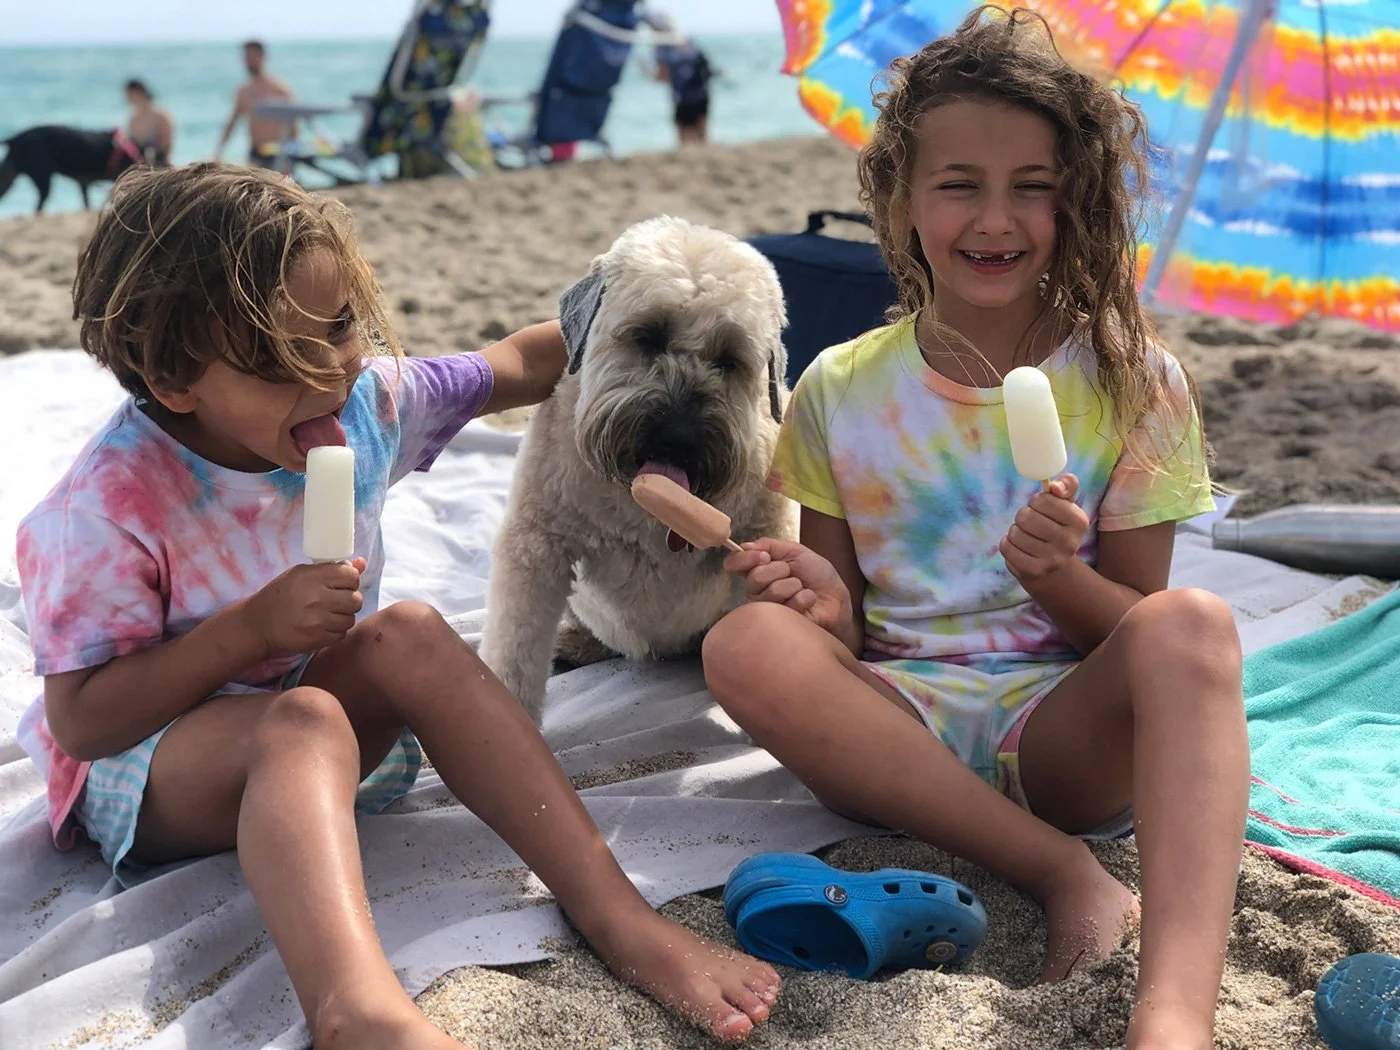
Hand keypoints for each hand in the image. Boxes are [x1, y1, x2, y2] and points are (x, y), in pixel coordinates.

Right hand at [240, 558, 365, 656]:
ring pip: (350, 618)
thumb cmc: (281, 595)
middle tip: (338, 601)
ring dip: (343, 617)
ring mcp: (317, 620)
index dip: (351, 580)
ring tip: (328, 614)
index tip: (342, 584)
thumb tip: (362, 563)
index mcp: (312, 577)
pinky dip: (335, 631)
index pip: (351, 575)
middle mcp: (316, 598)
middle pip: (355, 599)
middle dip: (350, 600)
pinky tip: (322, 626)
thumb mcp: (302, 574)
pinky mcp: (317, 639)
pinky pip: (341, 634)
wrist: (258, 624)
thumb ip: (333, 569)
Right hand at [723, 537, 850, 636]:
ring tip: (802, 588)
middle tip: (792, 573)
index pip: (734, 564)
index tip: (763, 556)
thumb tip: (744, 546)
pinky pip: (788, 604)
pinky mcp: (781, 623)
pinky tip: (808, 601)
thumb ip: (769, 546)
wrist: (836, 596)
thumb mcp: (795, 551)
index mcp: (759, 570)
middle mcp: (758, 590)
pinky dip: (804, 597)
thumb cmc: (817, 575)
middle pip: (754, 578)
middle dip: (779, 570)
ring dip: (794, 585)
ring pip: (771, 592)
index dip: (744, 559)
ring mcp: (768, 609)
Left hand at [1000, 474, 1089, 583]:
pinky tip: (1018, 547)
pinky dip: (1007, 544)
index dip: (1036, 501)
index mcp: (1079, 521)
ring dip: (1015, 531)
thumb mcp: (1066, 504)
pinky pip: (1007, 548)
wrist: (1054, 564)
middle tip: (1031, 524)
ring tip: (1026, 536)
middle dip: (1023, 516)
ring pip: (1014, 532)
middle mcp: (1070, 542)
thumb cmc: (1056, 525)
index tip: (1042, 509)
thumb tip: (1055, 486)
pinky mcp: (1034, 571)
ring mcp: (1053, 559)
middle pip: (1025, 516)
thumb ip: (1066, 485)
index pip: (1042, 500)